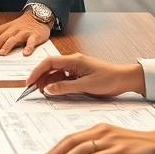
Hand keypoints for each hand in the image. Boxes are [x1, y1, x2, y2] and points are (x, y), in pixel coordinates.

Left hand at [0, 13, 50, 55]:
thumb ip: (4, 34)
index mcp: (8, 27)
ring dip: (7, 46)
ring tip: (2, 53)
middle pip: (3, 36)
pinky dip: (28, 47)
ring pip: (15, 38)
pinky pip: (31, 42)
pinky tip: (25, 54)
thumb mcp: (13, 27)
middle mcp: (15, 29)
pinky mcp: (35, 36)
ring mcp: (25, 32)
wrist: (40, 15)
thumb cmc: (25, 24)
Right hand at [23, 53, 144, 97]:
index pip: (49, 63)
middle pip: (50, 68)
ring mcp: (76, 69)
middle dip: (40, 78)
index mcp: (74, 60)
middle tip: (32, 90)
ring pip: (56, 74)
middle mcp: (73, 62)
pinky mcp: (79, 75)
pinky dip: (57, 85)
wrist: (124, 79)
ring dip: (48, 83)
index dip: (37, 72)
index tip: (29, 82)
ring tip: (41, 93)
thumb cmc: (109, 79)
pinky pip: (64, 79)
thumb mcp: (86, 85)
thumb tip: (48, 89)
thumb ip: (65, 87)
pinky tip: (54, 92)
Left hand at [37, 125, 154, 153]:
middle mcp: (100, 132)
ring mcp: (109, 140)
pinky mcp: (118, 151)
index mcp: (98, 128)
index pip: (70, 138)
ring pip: (79, 149)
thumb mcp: (112, 142)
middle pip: (70, 142)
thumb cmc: (136, 146)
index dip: (55, 148)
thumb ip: (96, 147)